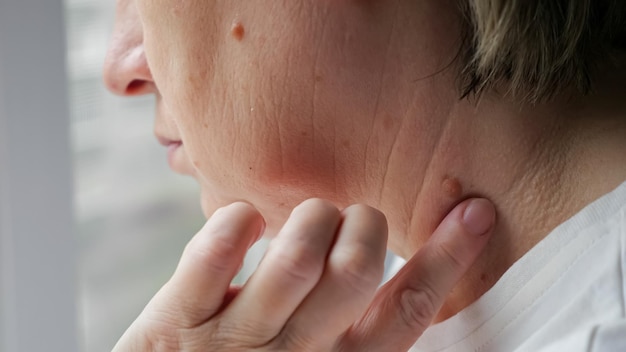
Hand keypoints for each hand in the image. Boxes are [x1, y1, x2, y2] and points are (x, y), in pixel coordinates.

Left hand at [113, 198, 494, 350]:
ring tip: (307, 218)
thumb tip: (378, 261)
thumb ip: (348, 324)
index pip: (405, 313)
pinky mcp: (177, 322)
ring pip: (295, 259)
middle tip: (353, 220)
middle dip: (366, 227)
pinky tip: (247, 217)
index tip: (473, 213)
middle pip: (356, 274)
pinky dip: (236, 221)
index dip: (445, 260)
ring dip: (312, 218)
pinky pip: (212, 256)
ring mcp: (233, 340)